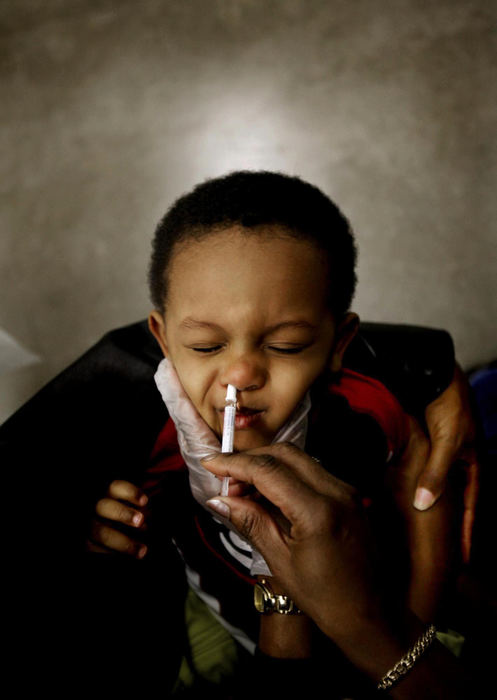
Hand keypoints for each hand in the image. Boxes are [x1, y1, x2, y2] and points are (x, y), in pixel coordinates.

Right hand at [85, 480, 148, 558]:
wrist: (113, 542)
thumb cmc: (130, 522)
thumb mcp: (136, 512)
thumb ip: (141, 511)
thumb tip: (147, 515)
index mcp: (109, 495)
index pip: (116, 487)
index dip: (130, 492)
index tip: (144, 501)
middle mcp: (96, 509)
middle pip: (104, 507)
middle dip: (123, 513)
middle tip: (140, 520)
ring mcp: (90, 527)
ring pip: (101, 533)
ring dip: (123, 542)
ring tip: (142, 550)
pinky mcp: (87, 544)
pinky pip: (96, 550)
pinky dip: (113, 555)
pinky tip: (127, 558)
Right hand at [202, 445, 469, 696]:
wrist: (371, 614)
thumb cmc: (324, 597)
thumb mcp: (280, 561)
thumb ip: (250, 522)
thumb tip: (218, 499)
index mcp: (318, 510)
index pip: (268, 470)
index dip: (234, 463)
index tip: (209, 463)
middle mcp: (336, 490)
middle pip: (284, 453)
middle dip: (250, 459)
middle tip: (225, 479)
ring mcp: (346, 489)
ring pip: (298, 458)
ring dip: (267, 464)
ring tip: (242, 487)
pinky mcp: (348, 494)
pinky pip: (311, 471)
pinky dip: (285, 473)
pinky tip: (267, 492)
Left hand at [415, 363, 478, 562]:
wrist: (432, 373)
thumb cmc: (448, 405)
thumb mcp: (447, 443)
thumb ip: (435, 474)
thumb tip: (424, 506)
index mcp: (471, 464)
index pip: (471, 507)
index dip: (466, 533)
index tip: (462, 560)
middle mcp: (456, 462)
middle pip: (452, 501)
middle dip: (446, 527)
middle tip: (439, 554)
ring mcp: (438, 454)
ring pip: (432, 488)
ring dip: (425, 509)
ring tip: (416, 535)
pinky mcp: (421, 446)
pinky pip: (415, 472)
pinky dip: (408, 487)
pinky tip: (394, 499)